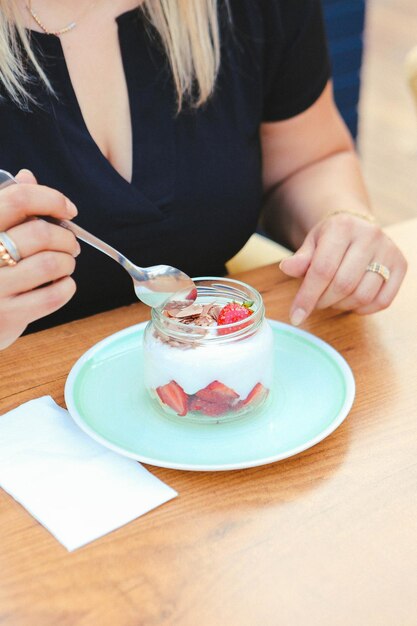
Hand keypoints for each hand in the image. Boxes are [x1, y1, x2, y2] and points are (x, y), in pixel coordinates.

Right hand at [0, 169, 79, 349]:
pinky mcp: (7, 315)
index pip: (18, 198)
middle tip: (71, 245)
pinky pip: (52, 295)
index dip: (51, 199)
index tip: (69, 210)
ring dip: (67, 262)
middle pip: (40, 232)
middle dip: (66, 238)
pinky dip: (67, 287)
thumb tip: (28, 177)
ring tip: (65, 264)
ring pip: (50, 263)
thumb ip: (7, 206)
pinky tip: (62, 284)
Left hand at [279, 213, 406, 324]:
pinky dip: (363, 309)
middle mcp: (370, 236)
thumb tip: (287, 268)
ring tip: (332, 299)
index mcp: (342, 227)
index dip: (307, 297)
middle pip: (343, 285)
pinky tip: (351, 301)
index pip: (322, 269)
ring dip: (342, 306)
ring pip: (363, 296)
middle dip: (323, 302)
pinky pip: (382, 301)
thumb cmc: (330, 239)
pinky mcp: (401, 265)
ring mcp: (389, 251)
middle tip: (315, 302)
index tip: (295, 316)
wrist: (357, 227)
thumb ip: (300, 259)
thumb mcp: (311, 244)